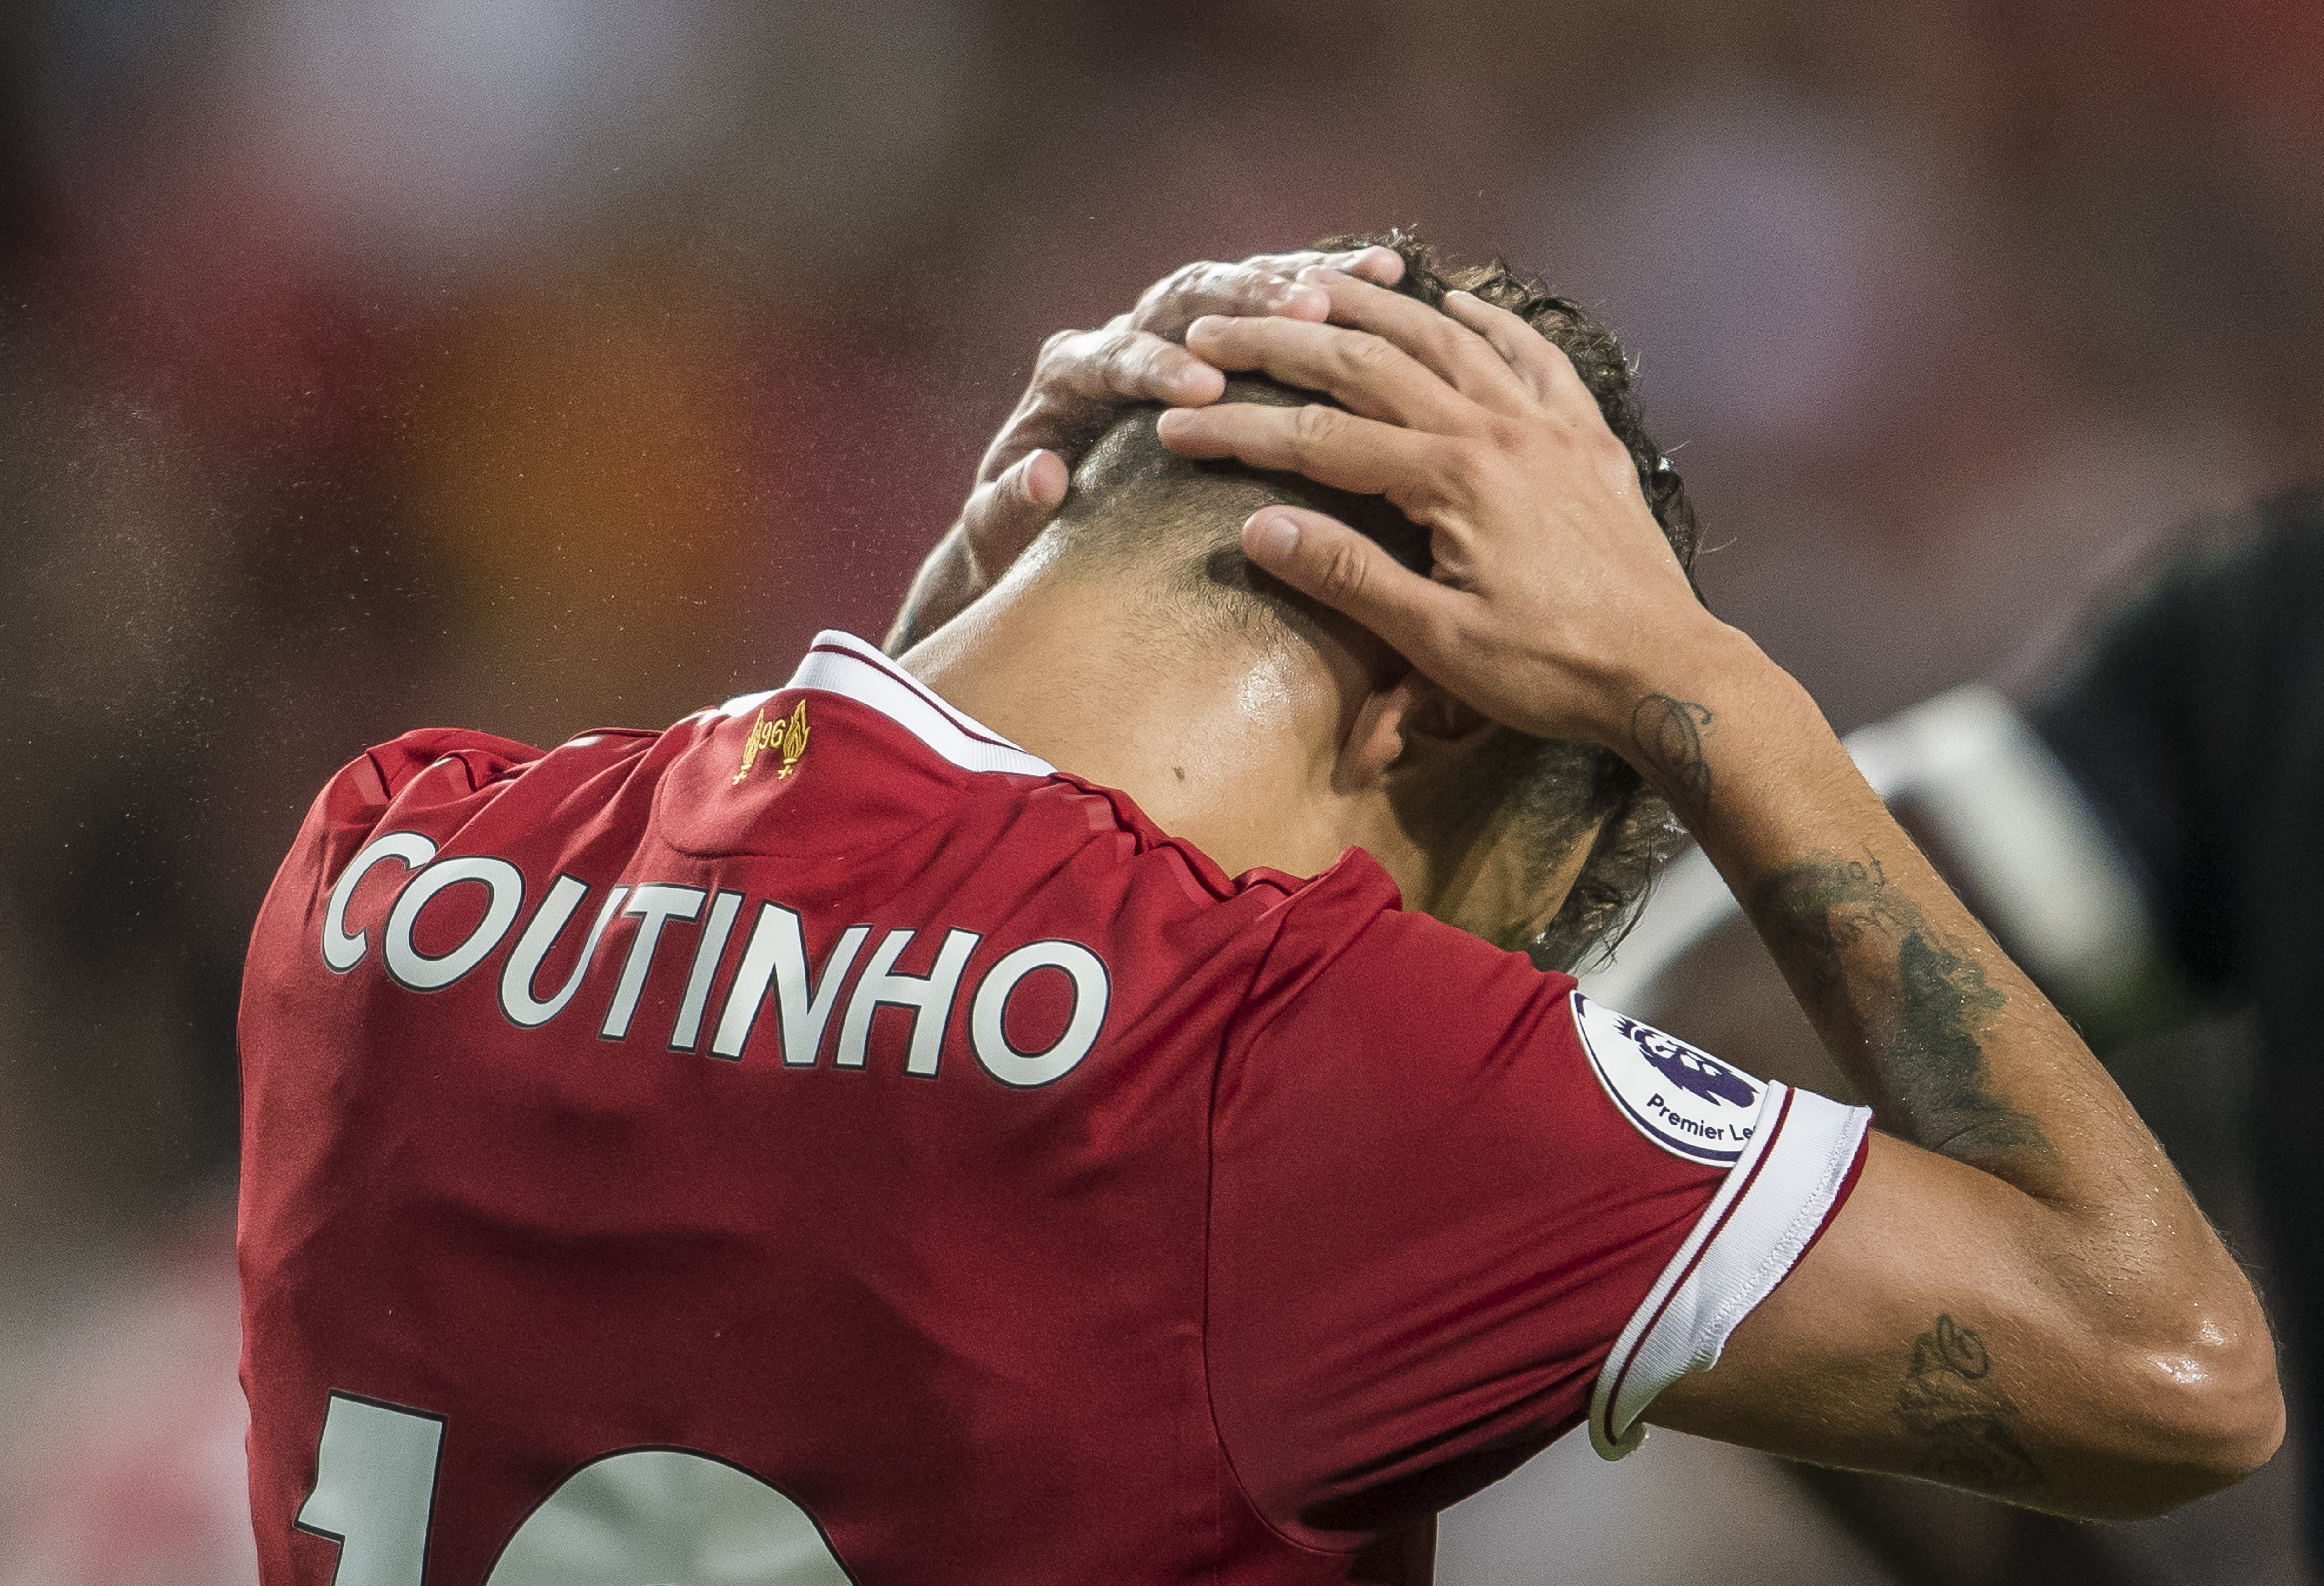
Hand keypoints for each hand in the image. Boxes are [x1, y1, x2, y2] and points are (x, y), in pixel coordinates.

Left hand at [884, 246, 1405, 653]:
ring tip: (1368, 286)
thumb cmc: (1019, 538)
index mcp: (1068, 376)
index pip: (1113, 355)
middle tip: (1305, 314)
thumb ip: (1005, 508)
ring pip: (1237, 287)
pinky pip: (1274, 304)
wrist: (1036, 528)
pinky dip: (1328, 289)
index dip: (1157, 365)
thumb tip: (1043, 474)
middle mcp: (1121, 337)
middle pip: (1184, 299)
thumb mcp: (997, 532)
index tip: (1202, 385)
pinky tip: (1388, 278)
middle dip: (1247, 302)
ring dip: (1300, 284)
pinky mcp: (1220, 344)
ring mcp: (1175, 332)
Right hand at [1154, 269, 1721, 747]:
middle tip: (1214, 327)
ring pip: (1446, 340)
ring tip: (1311, 284)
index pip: (1319, 439)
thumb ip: (1349, 575)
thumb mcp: (1439, 642)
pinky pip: (1535, 357)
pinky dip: (1491, 323)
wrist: (1670, 674)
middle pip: (1370, 363)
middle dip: (1282, 342)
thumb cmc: (1552, 671)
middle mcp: (1498, 431)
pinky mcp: (1587, 439)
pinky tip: (1456, 304)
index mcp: (1453, 480)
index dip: (1240, 430)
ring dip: (1373, 306)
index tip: (1174, 427)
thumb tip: (1261, 526)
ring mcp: (1548, 427)